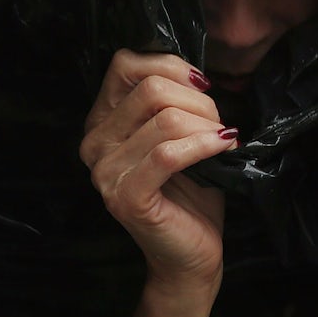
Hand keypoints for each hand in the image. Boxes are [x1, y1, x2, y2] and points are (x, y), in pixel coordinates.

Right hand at [80, 49, 236, 293]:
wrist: (191, 254)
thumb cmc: (190, 189)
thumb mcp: (179, 131)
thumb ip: (173, 99)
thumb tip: (196, 74)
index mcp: (101, 120)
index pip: (126, 62)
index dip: (171, 66)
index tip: (202, 87)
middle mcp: (93, 142)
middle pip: (152, 88)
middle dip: (198, 101)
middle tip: (218, 124)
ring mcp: (104, 172)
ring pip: (165, 119)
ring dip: (206, 125)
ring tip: (223, 141)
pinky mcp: (125, 197)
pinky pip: (169, 153)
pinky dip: (204, 145)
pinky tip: (223, 147)